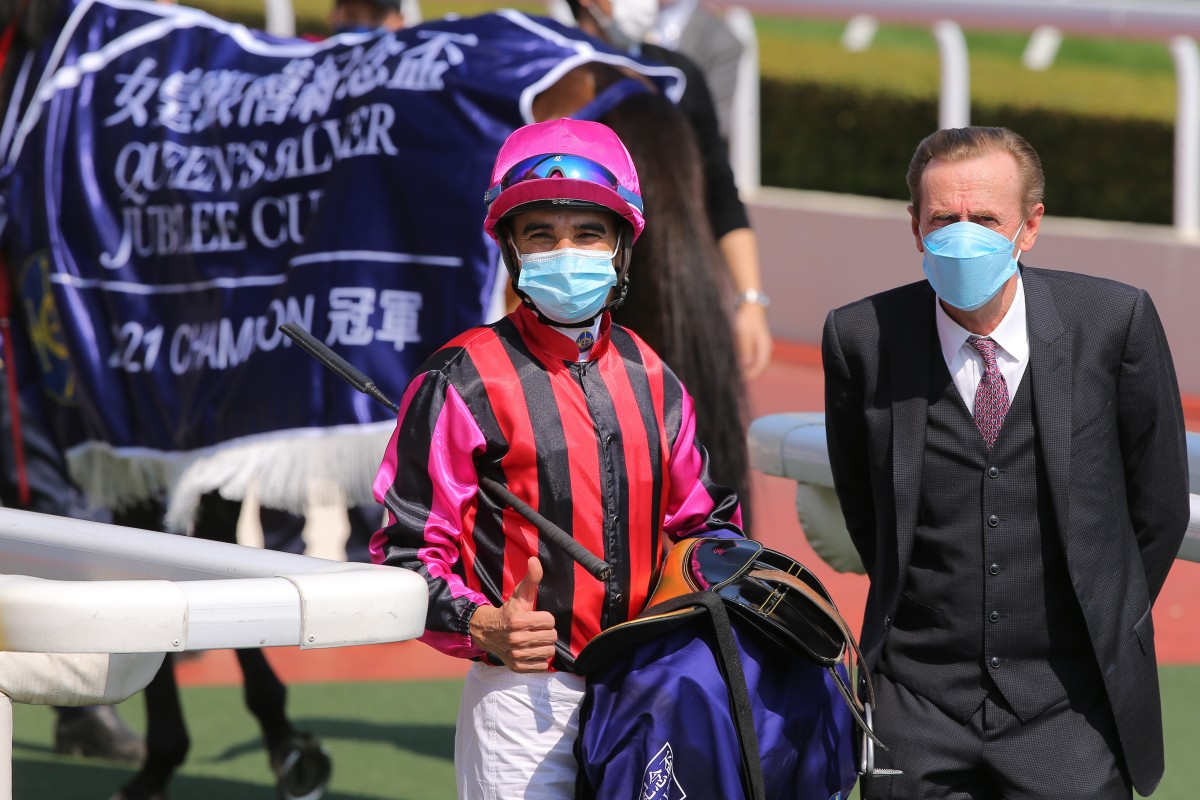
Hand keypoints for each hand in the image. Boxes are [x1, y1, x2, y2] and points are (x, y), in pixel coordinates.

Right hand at [468, 557, 557, 671]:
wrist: (487, 631)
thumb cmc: (508, 611)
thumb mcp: (519, 594)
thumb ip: (531, 578)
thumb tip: (535, 559)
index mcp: (518, 621)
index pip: (550, 621)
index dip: (545, 618)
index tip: (535, 617)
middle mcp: (516, 639)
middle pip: (551, 637)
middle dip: (546, 631)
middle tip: (535, 629)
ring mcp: (516, 655)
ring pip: (549, 652)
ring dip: (544, 645)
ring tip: (534, 639)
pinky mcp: (517, 667)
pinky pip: (542, 666)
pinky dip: (539, 659)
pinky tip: (530, 650)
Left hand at [734, 302, 772, 380]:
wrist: (751, 307)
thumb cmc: (747, 319)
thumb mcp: (743, 334)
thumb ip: (745, 349)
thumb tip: (746, 364)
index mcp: (765, 347)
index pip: (761, 367)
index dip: (752, 375)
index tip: (741, 379)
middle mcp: (766, 349)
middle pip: (760, 368)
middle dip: (750, 375)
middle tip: (737, 379)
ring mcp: (762, 348)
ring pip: (757, 364)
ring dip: (748, 370)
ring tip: (736, 373)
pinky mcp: (757, 346)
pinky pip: (754, 359)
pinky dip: (747, 364)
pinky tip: (738, 364)